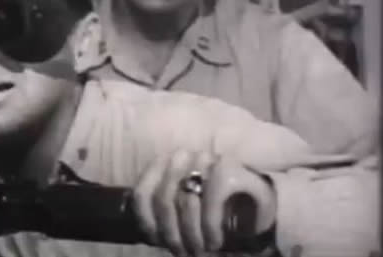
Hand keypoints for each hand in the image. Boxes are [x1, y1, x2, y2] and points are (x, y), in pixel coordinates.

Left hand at [132, 150, 276, 255]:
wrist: (258, 210)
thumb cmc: (212, 214)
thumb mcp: (180, 215)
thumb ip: (161, 212)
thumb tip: (148, 228)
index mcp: (165, 163)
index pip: (143, 194)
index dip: (148, 223)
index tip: (159, 241)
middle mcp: (183, 155)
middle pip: (163, 200)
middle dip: (172, 234)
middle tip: (185, 251)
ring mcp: (206, 159)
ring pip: (185, 201)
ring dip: (192, 234)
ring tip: (200, 249)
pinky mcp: (229, 169)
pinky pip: (210, 202)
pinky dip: (210, 227)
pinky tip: (215, 240)